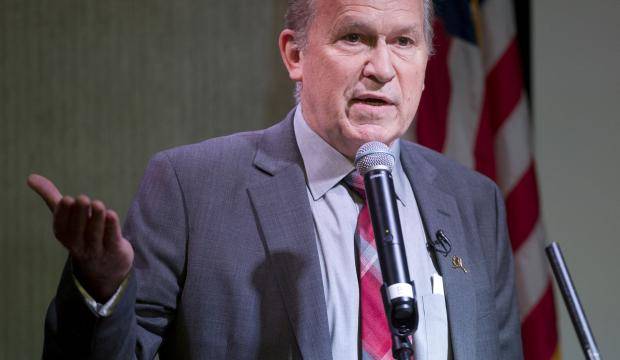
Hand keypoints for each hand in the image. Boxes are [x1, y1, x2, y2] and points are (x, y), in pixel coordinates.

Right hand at [28, 174, 133, 301]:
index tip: (66, 199)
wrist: (107, 265)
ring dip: (95, 219)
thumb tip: (30, 177)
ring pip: (95, 235)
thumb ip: (51, 197)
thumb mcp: (67, 216)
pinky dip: (111, 227)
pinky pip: (112, 239)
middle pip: (77, 232)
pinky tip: (111, 214)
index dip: (63, 215)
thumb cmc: (83, 233)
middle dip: (79, 215)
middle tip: (82, 198)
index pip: (61, 228)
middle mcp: (79, 245)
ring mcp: (97, 250)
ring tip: (97, 204)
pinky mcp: (115, 250)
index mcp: (65, 236)